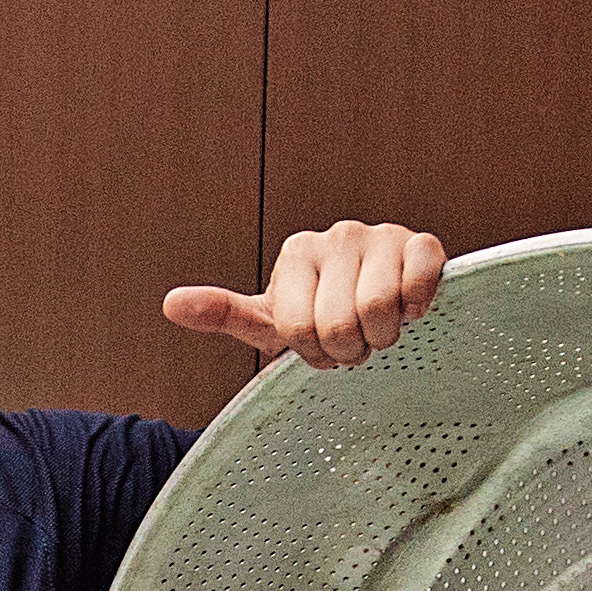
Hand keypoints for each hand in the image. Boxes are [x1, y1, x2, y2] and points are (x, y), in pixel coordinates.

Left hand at [164, 221, 447, 369]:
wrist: (383, 304)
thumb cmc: (322, 315)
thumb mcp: (271, 322)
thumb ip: (225, 314)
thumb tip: (170, 304)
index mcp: (296, 253)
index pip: (299, 330)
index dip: (313, 354)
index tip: (318, 347)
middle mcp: (337, 236)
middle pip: (340, 325)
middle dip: (349, 351)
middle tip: (352, 343)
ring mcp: (381, 235)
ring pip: (379, 311)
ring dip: (383, 338)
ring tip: (377, 328)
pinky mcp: (421, 243)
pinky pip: (419, 283)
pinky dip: (417, 308)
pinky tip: (409, 309)